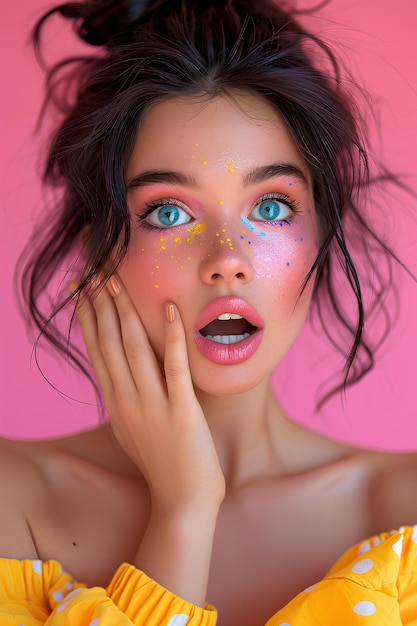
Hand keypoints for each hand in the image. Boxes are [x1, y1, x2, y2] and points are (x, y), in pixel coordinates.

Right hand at [75, 274, 224, 514]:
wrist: (182, 502)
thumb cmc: (161, 463)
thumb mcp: (133, 427)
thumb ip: (126, 397)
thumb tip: (121, 371)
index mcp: (116, 402)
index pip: (96, 350)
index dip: (88, 317)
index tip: (83, 289)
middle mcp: (127, 400)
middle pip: (109, 343)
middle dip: (101, 304)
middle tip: (96, 271)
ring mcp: (153, 406)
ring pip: (133, 349)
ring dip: (125, 312)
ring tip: (119, 281)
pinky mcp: (181, 412)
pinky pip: (174, 368)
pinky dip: (171, 337)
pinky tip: (170, 311)